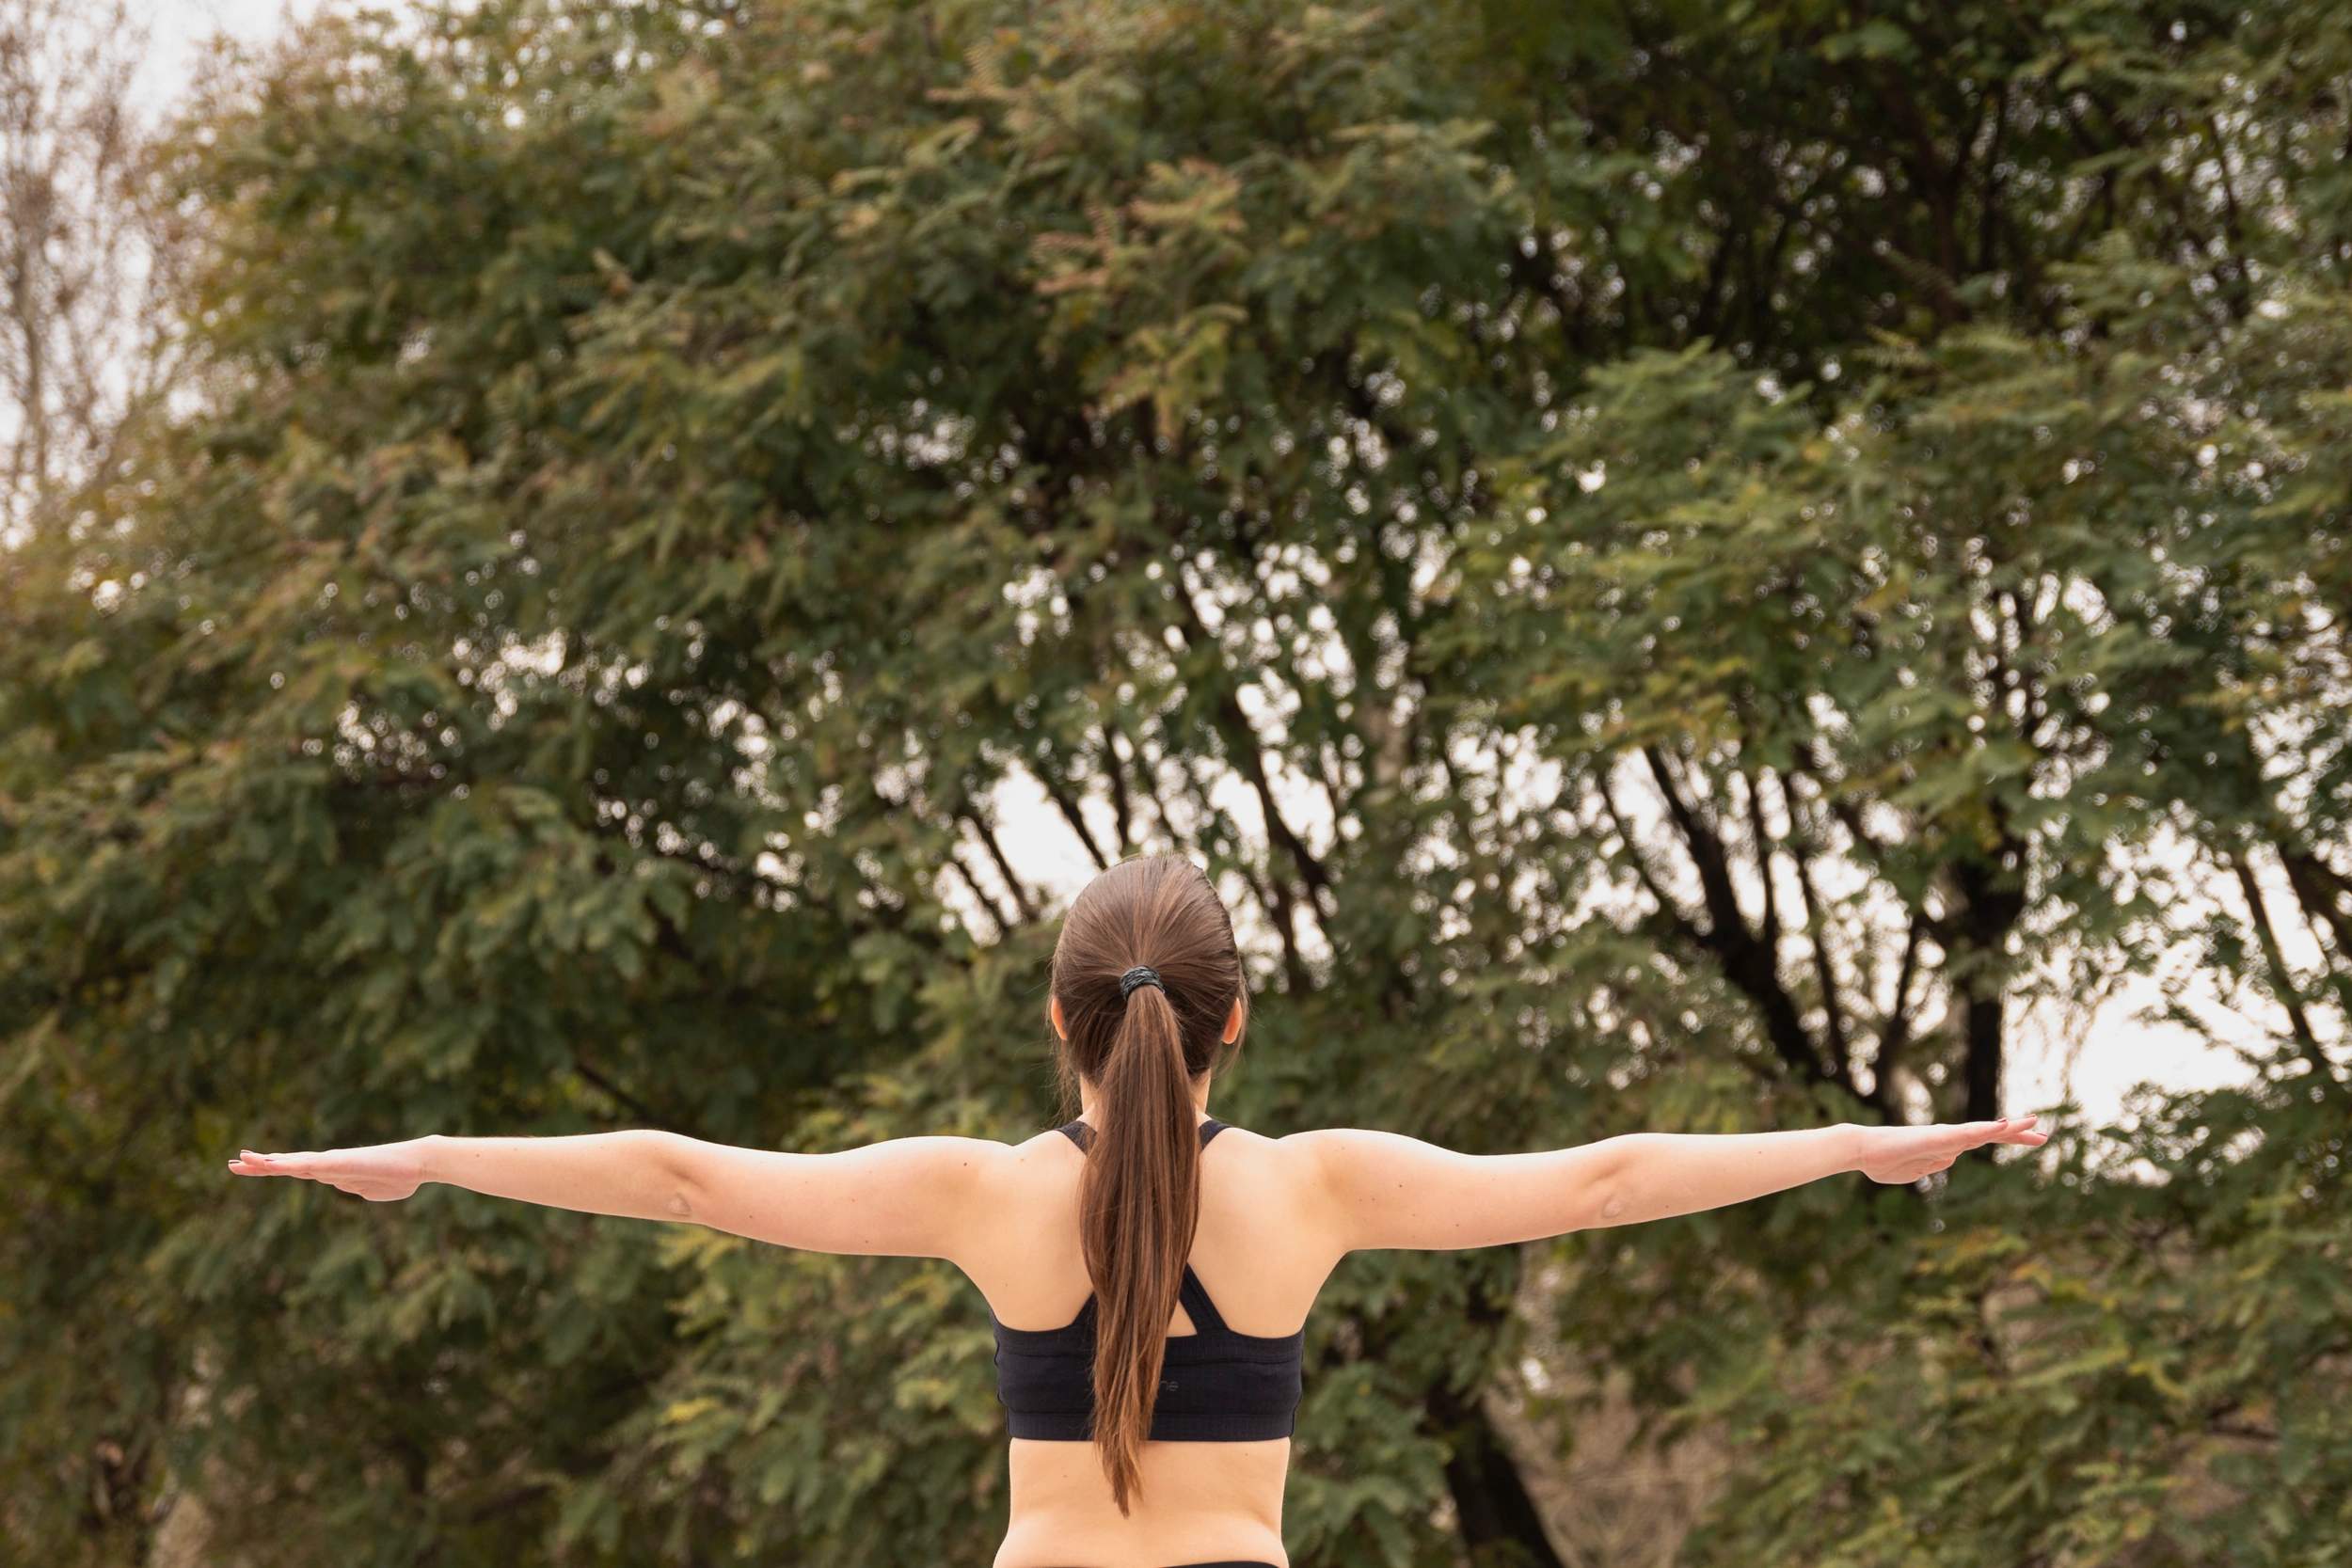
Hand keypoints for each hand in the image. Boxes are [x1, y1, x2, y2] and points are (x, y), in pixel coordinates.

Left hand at [227, 1140, 429, 1201]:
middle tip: (233, 1163)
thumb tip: (348, 1187)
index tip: (252, 1166)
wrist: (418, 1164)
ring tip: (242, 1159)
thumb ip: (355, 1188)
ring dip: (267, 1163)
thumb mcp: (371, 1191)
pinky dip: (287, 1164)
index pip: (296, 1169)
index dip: (274, 1167)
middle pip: (287, 1163)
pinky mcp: (339, 1163)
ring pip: (292, 1162)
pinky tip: (271, 1163)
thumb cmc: (400, 1178)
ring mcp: (332, 1162)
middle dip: (260, 1164)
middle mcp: (328, 1164)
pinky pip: (308, 1164)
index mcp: (333, 1172)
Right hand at [1854, 1114, 2048, 1184]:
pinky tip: (2002, 1127)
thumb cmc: (1881, 1161)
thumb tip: (1952, 1159)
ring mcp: (1943, 1136)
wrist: (1859, 1150)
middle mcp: (1947, 1137)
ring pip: (1982, 1130)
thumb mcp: (1915, 1172)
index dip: (2009, 1137)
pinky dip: (1985, 1130)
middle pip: (1990, 1133)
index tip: (2033, 1139)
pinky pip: (1965, 1134)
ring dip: (2009, 1128)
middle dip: (2018, 1133)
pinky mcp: (1935, 1138)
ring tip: (2033, 1123)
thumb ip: (1934, 1165)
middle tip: (2044, 1135)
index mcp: (1944, 1146)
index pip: (1983, 1139)